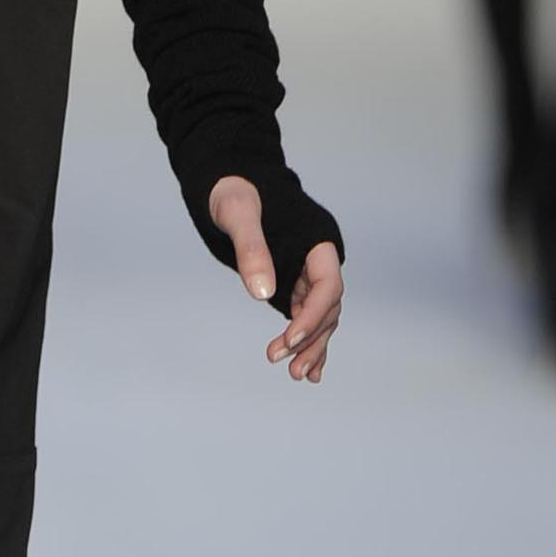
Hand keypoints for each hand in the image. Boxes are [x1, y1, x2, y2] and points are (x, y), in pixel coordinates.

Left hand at [208, 176, 343, 383]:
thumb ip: (251, 249)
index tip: (287, 341)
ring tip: (295, 375)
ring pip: (321, 317)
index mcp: (318, 240)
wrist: (227, 181)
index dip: (312, 317)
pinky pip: (307, 316)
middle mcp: (319, 259)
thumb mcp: (237, 213)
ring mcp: (307, 273)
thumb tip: (262, 294)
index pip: (328, 287)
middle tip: (287, 368)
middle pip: (329, 308)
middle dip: (311, 339)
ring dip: (311, 346)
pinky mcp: (293, 283)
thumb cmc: (234, 189)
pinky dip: (309, 342)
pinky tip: (309, 371)